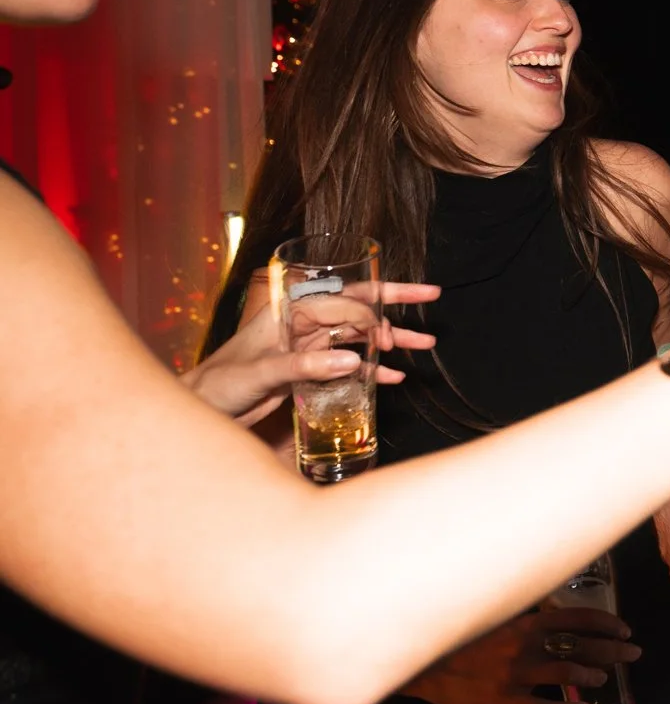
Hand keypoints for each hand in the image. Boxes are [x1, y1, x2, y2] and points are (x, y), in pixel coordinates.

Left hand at [182, 281, 439, 423]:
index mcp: (290, 312)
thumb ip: (305, 366)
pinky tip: (394, 378)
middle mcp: (304, 324)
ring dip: (392, 339)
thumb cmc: (220, 382)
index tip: (388, 338)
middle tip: (432, 295)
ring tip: (426, 343)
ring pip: (360, 335)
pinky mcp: (311, 370)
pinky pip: (350, 365)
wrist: (204, 409)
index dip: (371, 314)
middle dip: (395, 300)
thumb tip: (352, 361)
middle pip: (358, 305)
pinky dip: (372, 370)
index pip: (342, 302)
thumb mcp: (260, 373)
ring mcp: (310, 346)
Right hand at [401, 606, 638, 703]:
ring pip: (567, 673)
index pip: (578, 618)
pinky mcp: (505, 700)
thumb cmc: (467, 641)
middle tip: (633, 655)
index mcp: (527, 622)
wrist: (428, 666)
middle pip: (582, 645)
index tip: (625, 631)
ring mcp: (517, 674)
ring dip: (592, 675)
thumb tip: (560, 614)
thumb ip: (529, 619)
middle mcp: (526, 645)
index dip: (607, 623)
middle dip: (613, 650)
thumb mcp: (499, 620)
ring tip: (604, 678)